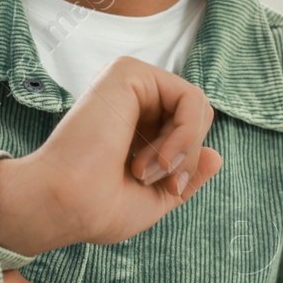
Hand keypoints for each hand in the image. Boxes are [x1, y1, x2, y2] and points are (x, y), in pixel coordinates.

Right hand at [0, 56, 224, 255]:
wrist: (66, 207)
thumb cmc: (98, 209)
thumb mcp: (156, 198)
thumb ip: (187, 176)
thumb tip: (216, 154)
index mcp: (134, 121)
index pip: (190, 128)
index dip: (190, 163)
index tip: (169, 190)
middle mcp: (131, 97)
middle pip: (198, 114)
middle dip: (190, 155)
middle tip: (162, 181)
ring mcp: (129, 82)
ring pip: (197, 106)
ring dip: (185, 148)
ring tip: (146, 172)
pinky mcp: (128, 73)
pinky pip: (190, 98)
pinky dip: (186, 134)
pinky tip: (156, 160)